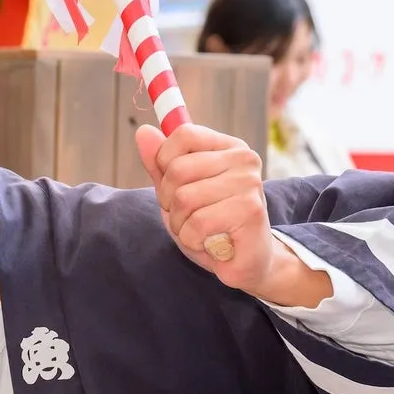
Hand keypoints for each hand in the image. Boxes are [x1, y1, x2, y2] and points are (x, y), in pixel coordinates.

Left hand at [135, 123, 330, 308]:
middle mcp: (244, 159)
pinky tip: (211, 243)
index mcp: (229, 147)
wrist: (247, 262)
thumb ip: (160, 164)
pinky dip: (193, 240)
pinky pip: (196, 224)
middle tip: (191, 217)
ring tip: (202, 232)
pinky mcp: (250, 211)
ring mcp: (249, 183)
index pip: (183, 135)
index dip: (165, 165)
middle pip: (177, 170)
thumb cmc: (212, 226)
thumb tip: (143, 131)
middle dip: (170, 202)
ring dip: (181, 225)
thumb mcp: (178, 192)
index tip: (177, 187)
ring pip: (184, 199)